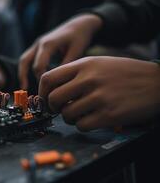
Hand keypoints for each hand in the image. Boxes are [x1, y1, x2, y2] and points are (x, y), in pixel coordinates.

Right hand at [19, 14, 102, 88]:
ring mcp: (37, 44)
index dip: (42, 80)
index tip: (49, 91)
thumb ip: (66, 68)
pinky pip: (27, 58)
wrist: (79, 23)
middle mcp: (39, 43)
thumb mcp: (76, 52)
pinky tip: (30, 81)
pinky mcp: (38, 46)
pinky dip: (27, 69)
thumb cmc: (79, 37)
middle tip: (37, 93)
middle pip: (28, 63)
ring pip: (24, 60)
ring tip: (23, 88)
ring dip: (22, 74)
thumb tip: (58, 86)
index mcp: (48, 44)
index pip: (38, 66)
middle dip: (31, 79)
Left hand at [38, 56, 159, 130]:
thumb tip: (52, 90)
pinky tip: (91, 120)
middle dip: (54, 108)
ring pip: (66, 114)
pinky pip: (81, 125)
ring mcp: (99, 97)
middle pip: (53, 99)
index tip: (45, 99)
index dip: (42, 92)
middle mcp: (89, 79)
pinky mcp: (109, 114)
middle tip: (62, 109)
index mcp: (84, 64)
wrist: (157, 82)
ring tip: (80, 114)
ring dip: (69, 118)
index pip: (48, 78)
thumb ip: (75, 73)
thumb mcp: (98, 63)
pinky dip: (82, 125)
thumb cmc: (125, 73)